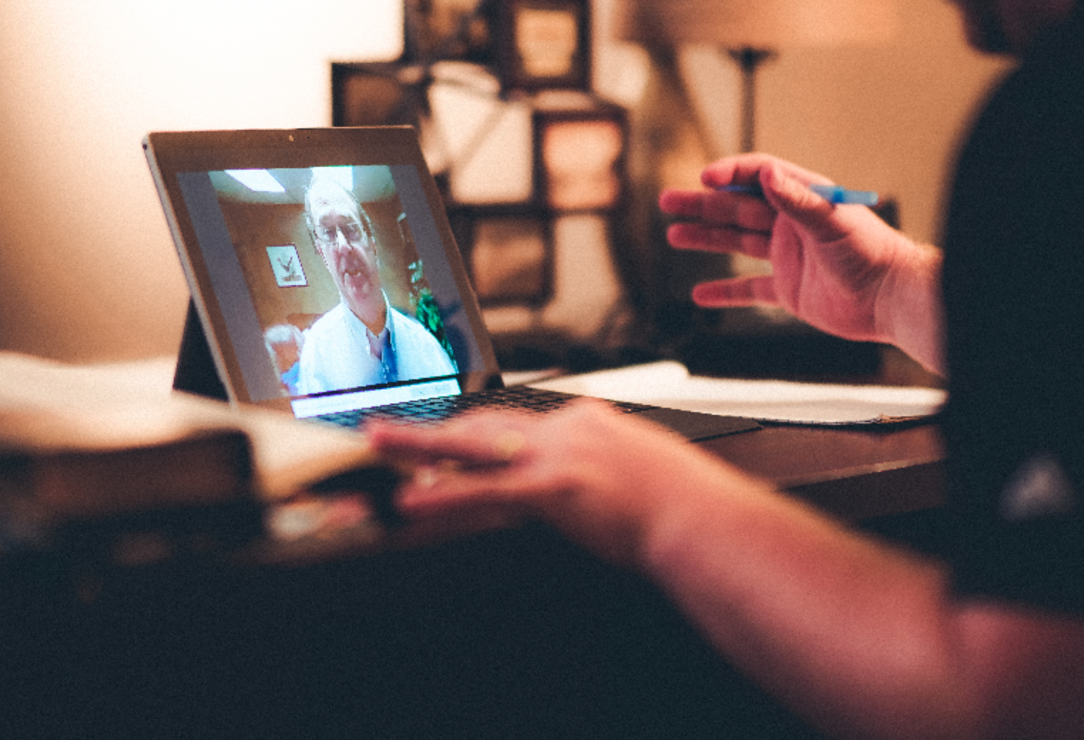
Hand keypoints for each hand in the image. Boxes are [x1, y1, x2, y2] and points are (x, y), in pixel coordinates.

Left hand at [364, 400, 768, 565]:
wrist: (708, 522)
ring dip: (417, 443)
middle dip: (435, 430)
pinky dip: (443, 496)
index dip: (475, 433)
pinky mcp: (554, 489)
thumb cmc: (686, 508)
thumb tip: (592, 489)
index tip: (447, 438)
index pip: (517, 422)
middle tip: (389, 431)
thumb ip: (607, 472)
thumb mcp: (642, 475)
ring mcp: (558, 454)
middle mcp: (567, 427)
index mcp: (588, 421)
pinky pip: (486, 492)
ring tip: (375, 441)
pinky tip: (410, 501)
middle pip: (485, 424)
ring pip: (471, 445)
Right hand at [659, 153, 933, 350]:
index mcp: (804, 199)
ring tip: (674, 235)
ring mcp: (788, 257)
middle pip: (737, 208)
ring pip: (737, 243)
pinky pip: (749, 289)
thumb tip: (767, 174)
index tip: (705, 178)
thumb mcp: (833, 220)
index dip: (731, 173)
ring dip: (706, 238)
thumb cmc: (873, 253)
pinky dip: (725, 292)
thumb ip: (797, 198)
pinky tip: (700, 293)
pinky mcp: (788, 289)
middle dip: (702, 204)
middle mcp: (792, 225)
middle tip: (668, 201)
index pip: (759, 177)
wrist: (890, 299)